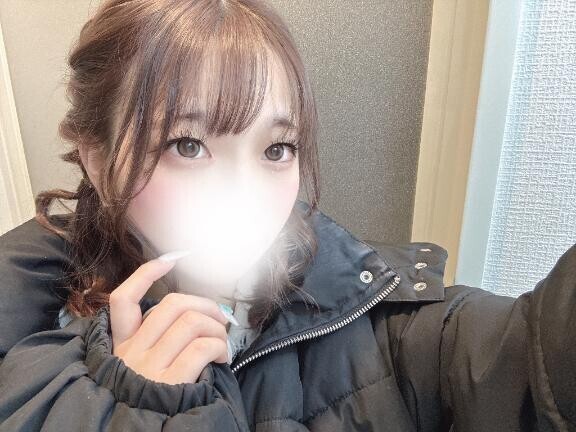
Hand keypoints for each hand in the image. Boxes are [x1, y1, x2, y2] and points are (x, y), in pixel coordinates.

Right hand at [108, 252, 230, 384]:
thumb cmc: (151, 399)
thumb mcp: (141, 369)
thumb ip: (157, 343)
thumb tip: (199, 316)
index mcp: (123, 347)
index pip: (123, 299)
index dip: (147, 274)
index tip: (172, 259)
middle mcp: (132, 353)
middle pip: (170, 305)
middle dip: (204, 303)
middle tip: (220, 317)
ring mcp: (149, 368)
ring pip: (190, 322)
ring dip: (216, 327)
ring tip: (223, 340)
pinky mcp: (170, 383)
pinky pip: (202, 347)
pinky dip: (219, 347)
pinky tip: (222, 358)